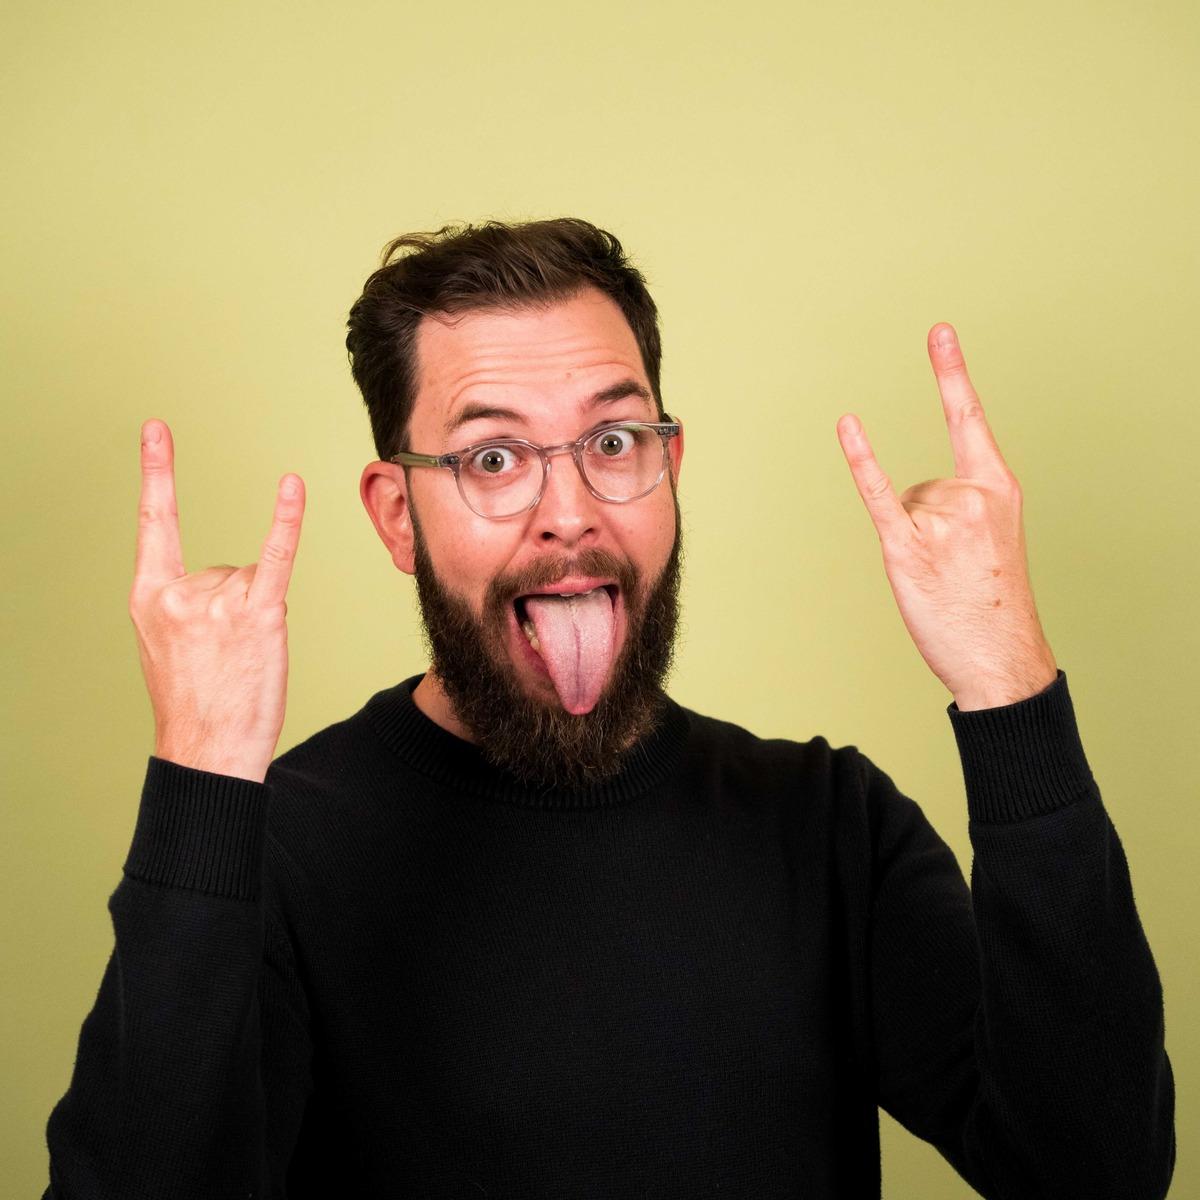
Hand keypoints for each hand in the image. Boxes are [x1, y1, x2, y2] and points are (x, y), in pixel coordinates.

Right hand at [129, 419, 305, 781]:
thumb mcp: (166, 645)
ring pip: (253, 579)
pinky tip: (291, 487)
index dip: (157, 473)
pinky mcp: (258, 616)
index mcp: (148, 596)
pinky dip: (286, 522)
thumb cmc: (194, 701)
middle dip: (234, 607)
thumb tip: (229, 580)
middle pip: (225, 567)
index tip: (156, 431)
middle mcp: (180, 593)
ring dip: (257, 614)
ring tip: (242, 658)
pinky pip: (275, 557)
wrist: (209, 749)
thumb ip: (186, 602)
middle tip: (224, 655)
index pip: (153, 522)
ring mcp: (218, 603)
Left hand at [836, 324, 1056, 711]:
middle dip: (928, 526)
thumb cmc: (995, 603)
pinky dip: (861, 462)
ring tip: (942, 576)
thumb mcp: (996, 538)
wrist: (1001, 659)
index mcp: (998, 487)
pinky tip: (849, 426)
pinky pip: (878, 496)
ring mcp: (940, 521)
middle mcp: (971, 495)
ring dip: (912, 542)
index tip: (938, 332)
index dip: (951, 372)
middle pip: (922, 484)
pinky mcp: (906, 548)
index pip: (968, 418)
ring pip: (902, 508)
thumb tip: (917, 497)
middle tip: (956, 568)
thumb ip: (963, 503)